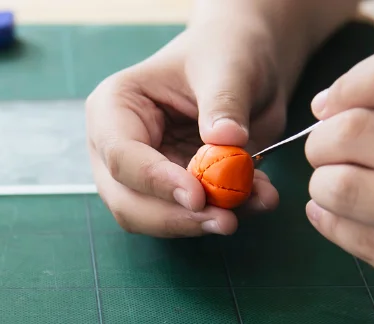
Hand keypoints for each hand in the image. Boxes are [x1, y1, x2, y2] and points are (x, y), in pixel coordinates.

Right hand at [85, 22, 287, 236]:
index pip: (121, 156)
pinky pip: (191, 217)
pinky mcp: (173, 192)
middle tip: (226, 220)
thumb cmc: (224, 52)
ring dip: (202, 222)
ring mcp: (142, 174)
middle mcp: (117, 147)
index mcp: (113, 108)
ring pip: (156, 218)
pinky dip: (223, 215)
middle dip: (176, 217)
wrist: (247, 64)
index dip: (156, 181)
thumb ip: (224, 102)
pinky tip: (259, 198)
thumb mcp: (228, 67)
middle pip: (128, 201)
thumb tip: (225, 138)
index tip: (198, 196)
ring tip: (253, 202)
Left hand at [304, 48, 373, 323]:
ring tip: (336, 186)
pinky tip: (338, 217)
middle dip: (322, 140)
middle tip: (328, 151)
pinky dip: (331, 223)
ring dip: (323, 184)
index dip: (347, 86)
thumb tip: (339, 106)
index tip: (333, 105)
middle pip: (354, 131)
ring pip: (342, 188)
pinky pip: (357, 240)